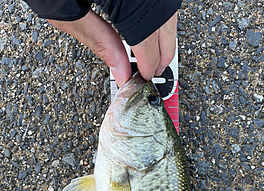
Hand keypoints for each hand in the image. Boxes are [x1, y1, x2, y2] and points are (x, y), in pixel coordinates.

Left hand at [47, 10, 176, 86]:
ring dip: (164, 32)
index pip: (147, 37)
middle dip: (162, 51)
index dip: (149, 62)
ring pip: (169, 10)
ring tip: (153, 51)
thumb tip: (122, 69)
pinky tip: (150, 24)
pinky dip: (160, 13)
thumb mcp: (63, 9)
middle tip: (153, 70)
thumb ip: (97, 40)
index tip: (145, 76)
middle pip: (164, 23)